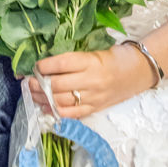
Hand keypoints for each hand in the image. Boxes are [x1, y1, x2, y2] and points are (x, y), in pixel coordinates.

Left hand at [28, 44, 156, 117]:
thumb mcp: (95, 52)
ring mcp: (93, 97)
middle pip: (58, 84)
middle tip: (28, 81)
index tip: (36, 66)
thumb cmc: (115, 58)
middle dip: (39, 84)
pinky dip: (55, 112)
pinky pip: (71, 114)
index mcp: (92, 61)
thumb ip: (74, 60)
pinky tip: (44, 108)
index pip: (63, 63)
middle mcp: (92, 80)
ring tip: (32, 94)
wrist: (138, 72)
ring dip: (42, 98)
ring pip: (61, 101)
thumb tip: (47, 65)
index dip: (45, 66)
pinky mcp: (94, 109)